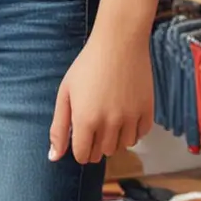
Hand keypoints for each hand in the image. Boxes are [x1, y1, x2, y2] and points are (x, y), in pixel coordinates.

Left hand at [49, 30, 153, 164]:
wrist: (119, 42)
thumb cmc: (87, 66)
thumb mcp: (65, 94)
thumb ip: (59, 127)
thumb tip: (54, 157)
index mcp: (85, 120)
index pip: (82, 155)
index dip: (80, 150)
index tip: (81, 138)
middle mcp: (109, 123)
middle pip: (102, 153)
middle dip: (95, 144)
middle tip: (95, 124)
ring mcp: (130, 118)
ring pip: (122, 146)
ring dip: (115, 139)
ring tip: (110, 119)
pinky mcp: (147, 110)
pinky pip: (140, 135)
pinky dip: (133, 131)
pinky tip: (125, 115)